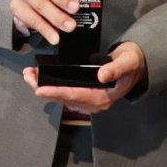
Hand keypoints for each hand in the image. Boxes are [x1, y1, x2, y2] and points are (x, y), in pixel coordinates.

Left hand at [23, 41, 145, 112]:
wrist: (137, 65)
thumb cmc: (132, 62)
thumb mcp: (127, 62)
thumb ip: (115, 69)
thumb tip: (100, 76)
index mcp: (104, 98)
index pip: (76, 95)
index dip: (57, 92)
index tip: (40, 89)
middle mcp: (95, 103)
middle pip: (65, 98)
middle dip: (45, 89)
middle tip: (28, 78)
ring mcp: (90, 101)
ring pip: (63, 97)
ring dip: (45, 88)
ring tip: (30, 77)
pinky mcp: (86, 95)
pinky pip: (66, 93)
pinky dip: (53, 86)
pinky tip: (42, 79)